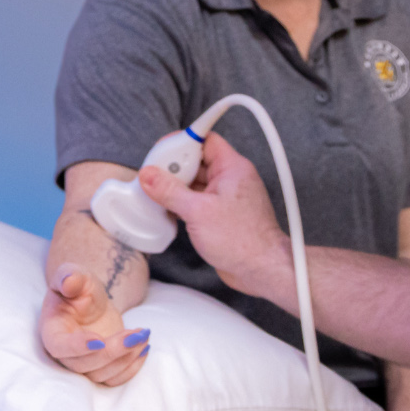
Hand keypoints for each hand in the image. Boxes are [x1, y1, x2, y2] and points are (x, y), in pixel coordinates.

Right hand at [39, 263, 149, 384]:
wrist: (91, 301)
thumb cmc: (79, 288)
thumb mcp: (75, 275)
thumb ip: (70, 276)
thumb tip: (69, 281)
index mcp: (52, 331)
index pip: (59, 346)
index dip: (77, 347)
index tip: (99, 340)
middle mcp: (64, 354)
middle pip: (84, 365)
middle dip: (113, 351)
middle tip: (136, 335)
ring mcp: (83, 364)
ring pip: (102, 374)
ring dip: (126, 359)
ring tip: (143, 336)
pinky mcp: (101, 369)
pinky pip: (115, 379)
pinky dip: (133, 368)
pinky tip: (145, 347)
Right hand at [137, 133, 290, 299]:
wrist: (261, 270)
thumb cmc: (241, 240)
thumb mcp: (198, 212)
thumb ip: (170, 191)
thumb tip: (148, 176)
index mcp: (232, 168)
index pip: (206, 140)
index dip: (183, 142)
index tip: (162, 150)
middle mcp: (231, 179)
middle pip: (197, 161)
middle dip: (174, 167)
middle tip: (153, 176)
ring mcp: (226, 198)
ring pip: (195, 182)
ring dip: (176, 187)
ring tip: (156, 194)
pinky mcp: (221, 215)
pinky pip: (197, 200)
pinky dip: (182, 203)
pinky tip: (167, 210)